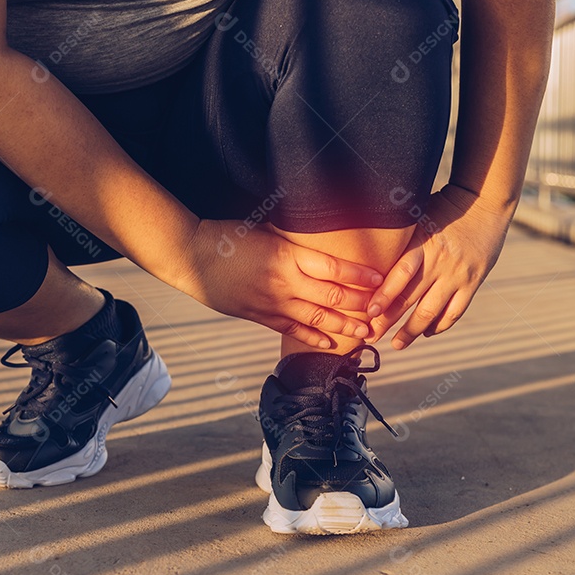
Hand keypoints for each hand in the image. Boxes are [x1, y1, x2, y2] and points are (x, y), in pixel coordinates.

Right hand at [175, 220, 383, 348]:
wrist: (192, 257)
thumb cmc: (228, 236)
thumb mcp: (266, 231)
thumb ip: (293, 243)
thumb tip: (324, 245)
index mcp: (287, 255)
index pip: (333, 268)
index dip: (360, 276)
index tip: (380, 279)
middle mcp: (283, 282)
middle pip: (331, 297)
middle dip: (360, 305)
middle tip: (382, 310)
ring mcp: (271, 303)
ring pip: (316, 318)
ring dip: (344, 326)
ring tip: (366, 331)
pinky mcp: (259, 316)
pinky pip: (291, 330)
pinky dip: (312, 337)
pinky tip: (329, 343)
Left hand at [365, 184, 513, 349]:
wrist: (486, 203)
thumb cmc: (443, 206)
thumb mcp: (418, 216)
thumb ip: (399, 238)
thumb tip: (369, 251)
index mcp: (423, 244)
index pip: (400, 275)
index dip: (384, 296)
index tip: (368, 313)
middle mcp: (440, 262)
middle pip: (411, 299)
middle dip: (388, 321)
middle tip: (371, 336)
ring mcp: (458, 275)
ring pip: (432, 311)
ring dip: (413, 331)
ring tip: (397, 344)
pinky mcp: (474, 282)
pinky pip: (455, 311)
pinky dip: (440, 325)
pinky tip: (427, 332)